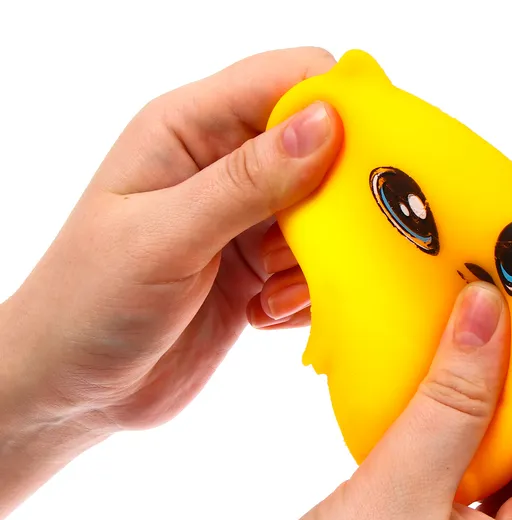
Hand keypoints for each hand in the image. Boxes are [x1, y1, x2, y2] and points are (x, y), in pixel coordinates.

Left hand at [0, 48, 341, 515]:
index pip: (286, 82)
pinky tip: (263, 317)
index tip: (377, 155)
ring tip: (271, 295)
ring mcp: (243, 223)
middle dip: (338, 198)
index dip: (339, 104)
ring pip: (325, 217)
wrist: (75, 387)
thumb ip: (246, 181)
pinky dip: (305, 294)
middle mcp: (222, 169)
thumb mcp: (166, 237)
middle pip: (320, 151)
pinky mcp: (257, 273)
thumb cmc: (91, 303)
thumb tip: (326, 122)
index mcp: (188, 131)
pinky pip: (314, 268)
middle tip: (336, 245)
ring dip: (318, 260)